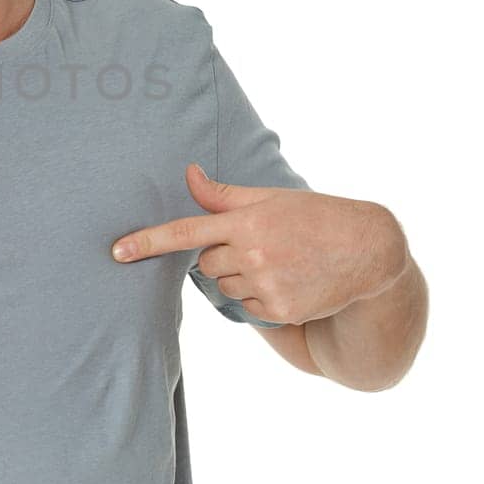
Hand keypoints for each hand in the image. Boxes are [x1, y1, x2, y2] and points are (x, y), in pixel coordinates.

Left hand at [109, 162, 405, 324]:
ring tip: (278, 262)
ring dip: (240, 277)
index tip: (117, 251)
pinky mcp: (278, 310)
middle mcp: (252, 254)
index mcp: (246, 222)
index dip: (148, 241)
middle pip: (205, 263)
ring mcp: (265, 284)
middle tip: (260, 245)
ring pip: (224, 287)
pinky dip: (258, 298)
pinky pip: (246, 308)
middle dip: (222, 255)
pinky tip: (288, 281)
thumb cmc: (313, 217)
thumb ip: (223, 194)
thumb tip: (188, 173)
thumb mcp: (269, 197)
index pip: (185, 232)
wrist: (367, 250)